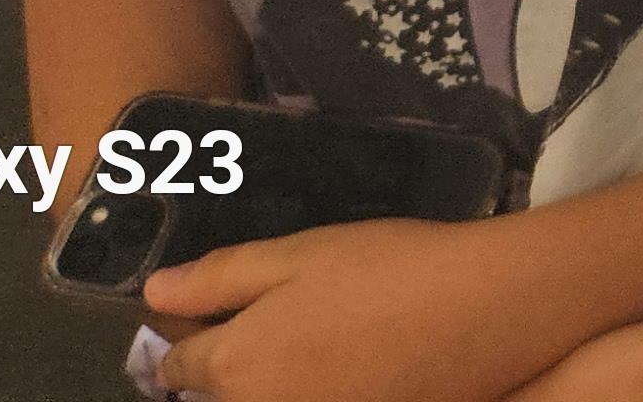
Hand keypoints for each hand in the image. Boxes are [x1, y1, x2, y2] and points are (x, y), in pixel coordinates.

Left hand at [149, 219, 544, 401]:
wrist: (486, 310)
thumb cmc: (387, 270)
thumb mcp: (298, 254)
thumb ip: (219, 279)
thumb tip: (156, 293)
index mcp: (234, 368)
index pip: (173, 366)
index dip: (183, 333)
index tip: (204, 309)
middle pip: (215, 398)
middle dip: (224, 366)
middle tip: (272, 321)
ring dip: (270, 380)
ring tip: (314, 340)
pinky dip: (313, 388)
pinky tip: (349, 359)